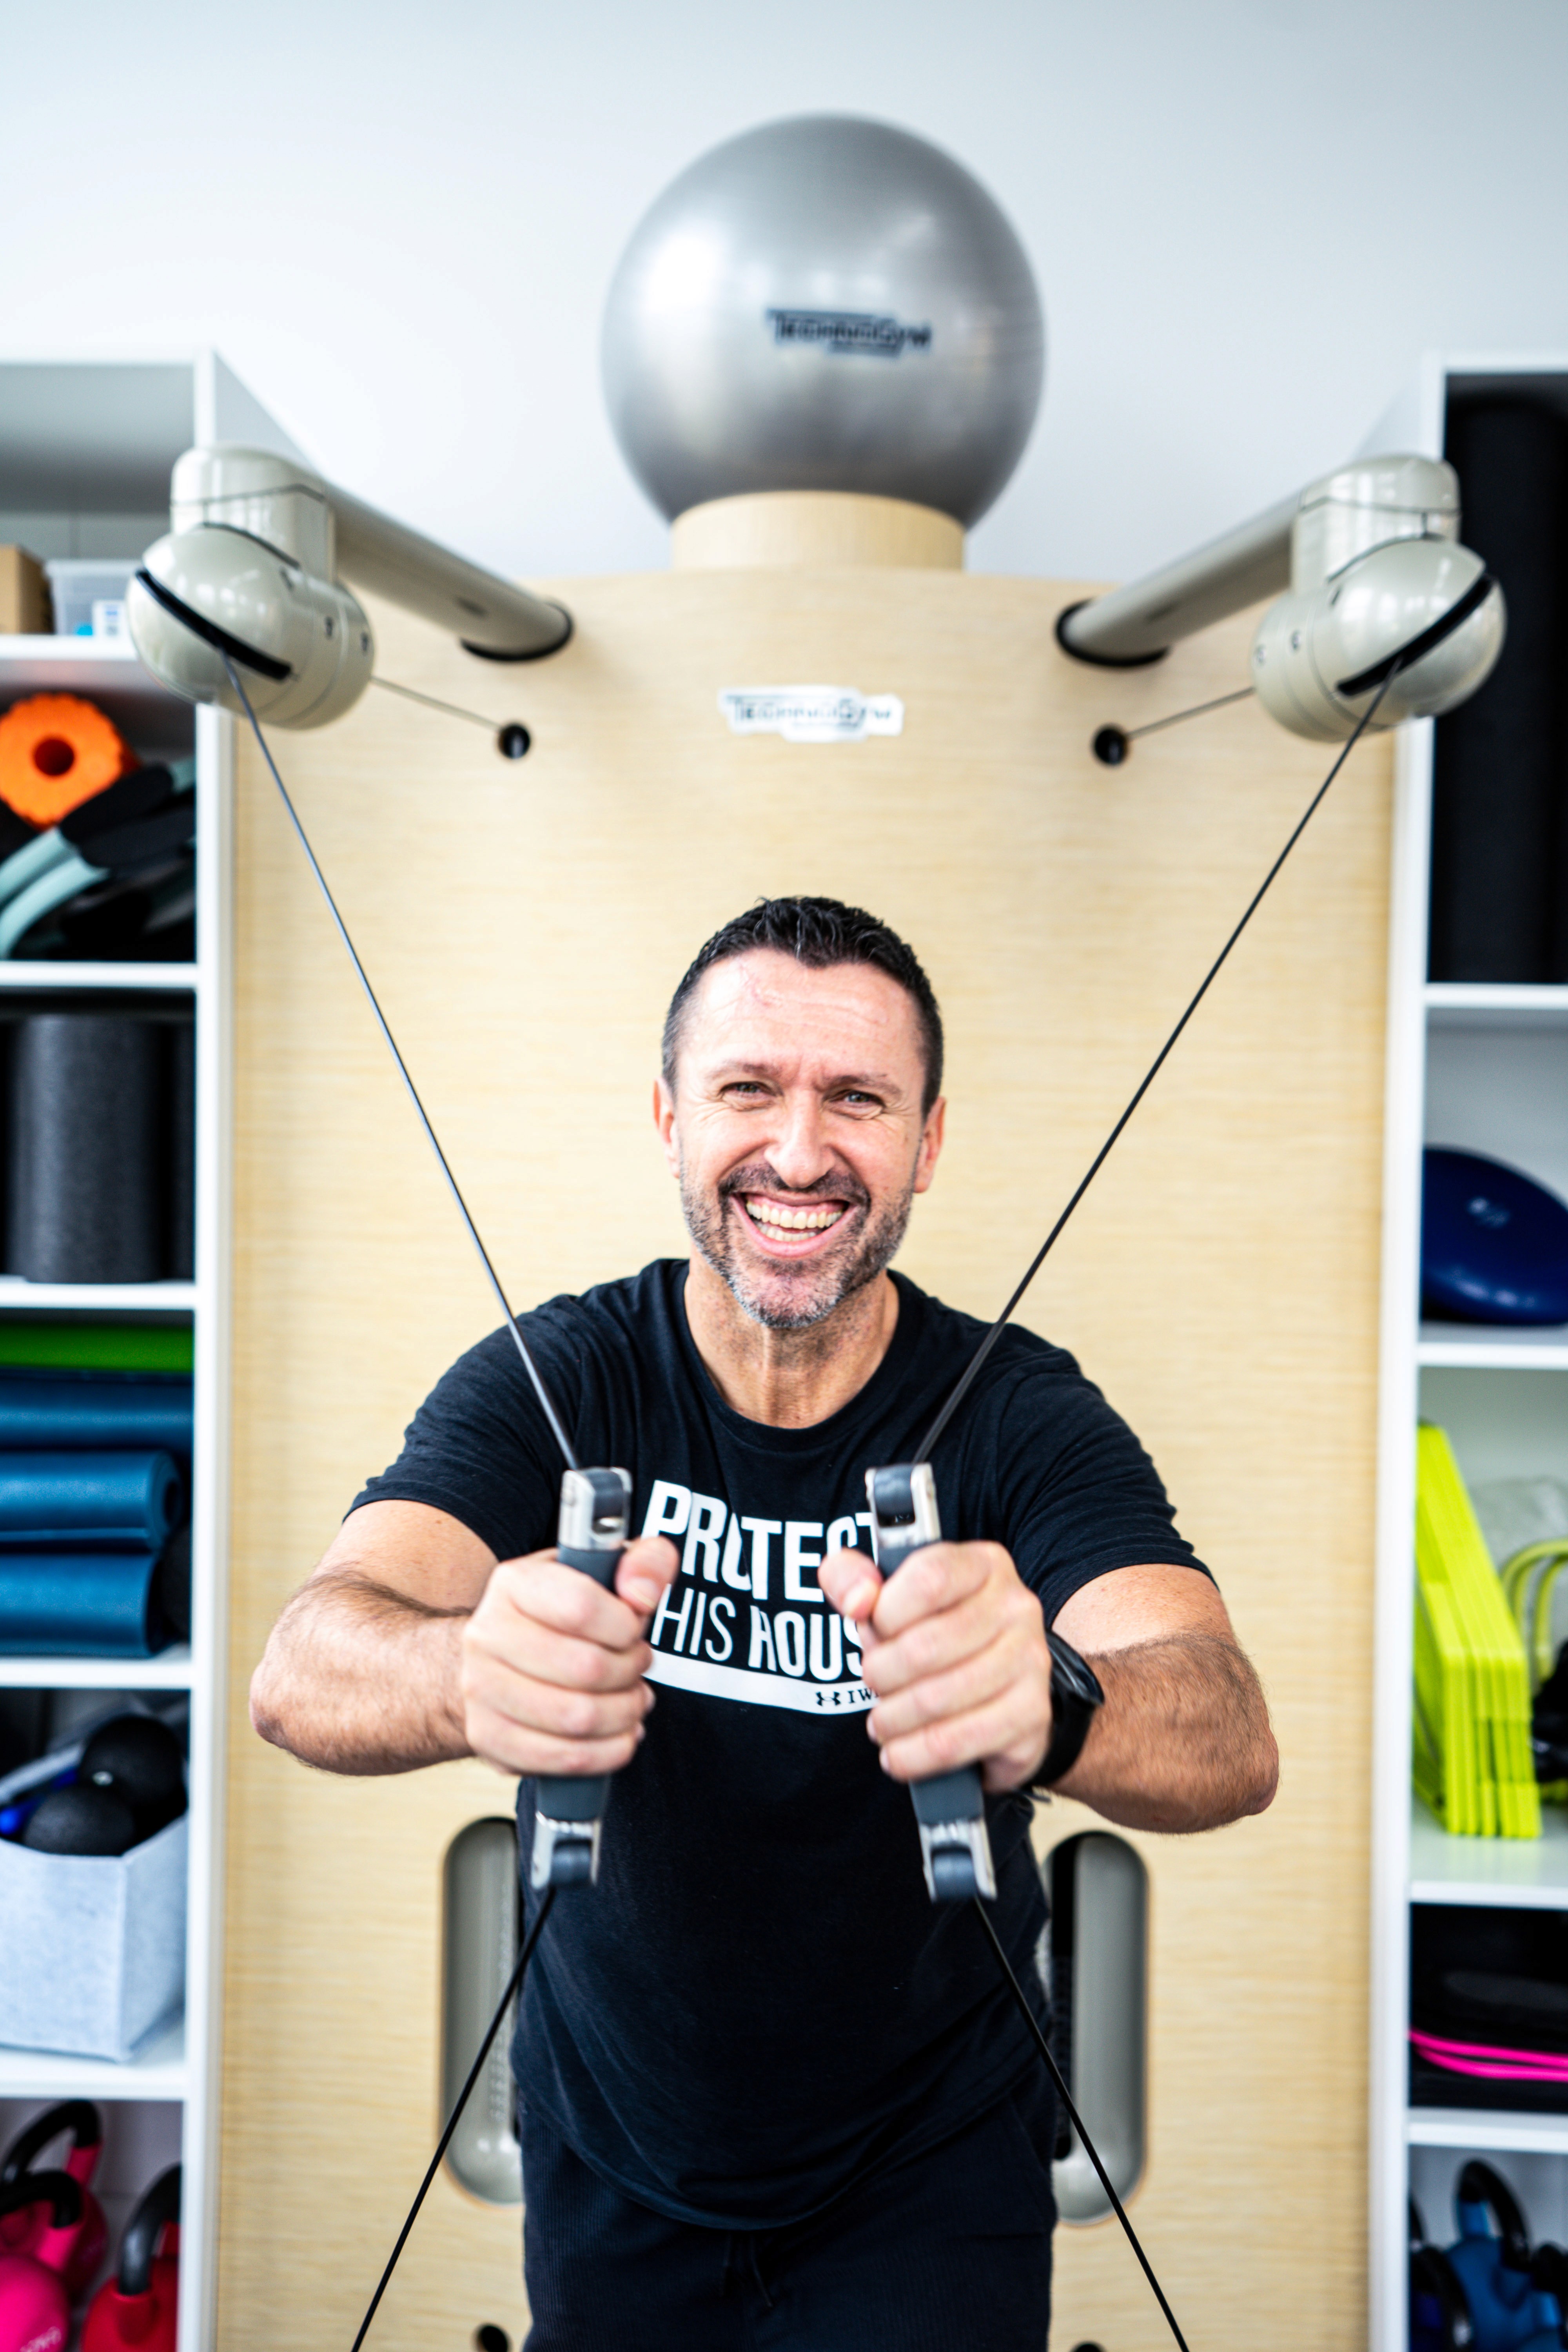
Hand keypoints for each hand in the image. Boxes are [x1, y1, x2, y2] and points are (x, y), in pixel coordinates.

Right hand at [459, 1536, 678, 1778]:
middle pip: (586, 1668)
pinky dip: (607, 1753)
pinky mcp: (487, 1738)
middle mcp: (486, 1634)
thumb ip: (643, 1563)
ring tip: (632, 1700)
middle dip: (630, 1672)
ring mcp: (480, 1690)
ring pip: (577, 1718)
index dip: (626, 1626)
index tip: (634, 1630)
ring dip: (623, 1713)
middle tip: (638, 1667)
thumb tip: (643, 1594)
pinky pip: (561, 1758)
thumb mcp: (604, 1571)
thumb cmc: (561, 1614)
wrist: (496, 1658)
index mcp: (514, 1584)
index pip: (582, 1607)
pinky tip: (619, 1734)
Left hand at [818, 1538, 1052, 1791]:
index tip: (871, 1629)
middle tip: (872, 1683)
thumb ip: (851, 1577)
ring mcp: (1030, 1662)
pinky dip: (913, 1755)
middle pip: (924, 1647)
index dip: (885, 1613)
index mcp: (983, 1565)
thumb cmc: (933, 1633)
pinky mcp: (1031, 1715)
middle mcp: (1016, 1607)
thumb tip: (857, 1601)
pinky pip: (955, 1742)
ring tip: (881, 1722)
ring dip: (891, 1718)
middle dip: (880, 1674)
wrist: (999, 1690)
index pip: (929, 1579)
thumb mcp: (888, 1593)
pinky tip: (897, 1753)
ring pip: (935, 1700)